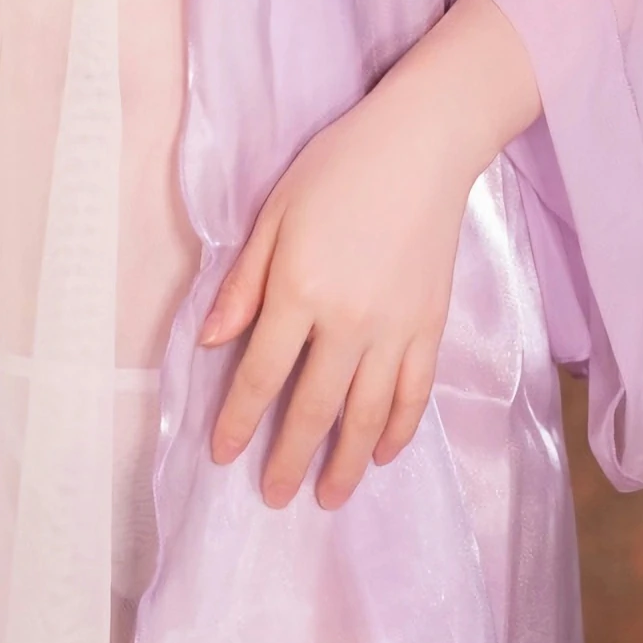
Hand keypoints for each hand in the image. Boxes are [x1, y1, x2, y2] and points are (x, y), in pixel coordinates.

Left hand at [196, 0, 544, 509]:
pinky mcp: (430, 325)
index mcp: (298, 290)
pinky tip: (383, 455)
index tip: (223, 455)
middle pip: (313, 407)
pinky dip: (400, 429)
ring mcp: (395, 327)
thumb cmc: (338, 168)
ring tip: (329, 496)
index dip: (238, 420)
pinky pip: (415, 392)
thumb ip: (244, 283)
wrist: (422, 146)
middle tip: (274, 496)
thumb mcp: (273, 214)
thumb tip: (211, 342)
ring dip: (346, 461)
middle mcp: (347, 320)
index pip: (261, 375)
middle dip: (290, 458)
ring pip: (368, 413)